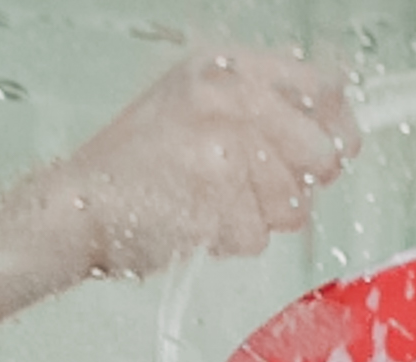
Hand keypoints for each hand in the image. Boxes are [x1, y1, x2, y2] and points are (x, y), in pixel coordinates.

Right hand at [36, 50, 358, 279]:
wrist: (76, 205)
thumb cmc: (136, 161)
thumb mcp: (197, 101)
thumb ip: (266, 105)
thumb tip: (338, 133)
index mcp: (228, 67)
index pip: (325, 87)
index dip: (338, 126)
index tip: (336, 148)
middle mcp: (229, 100)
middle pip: (321, 153)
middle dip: (301, 183)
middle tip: (264, 190)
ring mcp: (223, 152)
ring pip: (293, 204)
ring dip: (262, 217)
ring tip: (216, 204)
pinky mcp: (215, 204)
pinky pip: (257, 237)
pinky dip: (232, 241)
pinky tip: (198, 222)